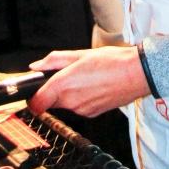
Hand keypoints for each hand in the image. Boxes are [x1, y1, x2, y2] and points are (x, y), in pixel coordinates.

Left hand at [27, 47, 148, 116]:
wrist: (135, 74)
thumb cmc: (111, 61)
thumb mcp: (79, 54)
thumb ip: (54, 60)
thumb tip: (37, 66)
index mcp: (64, 84)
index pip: (36, 103)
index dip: (32, 98)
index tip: (34, 91)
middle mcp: (71, 101)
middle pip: (50, 102)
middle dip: (54, 91)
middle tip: (67, 75)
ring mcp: (82, 110)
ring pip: (65, 104)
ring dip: (69, 94)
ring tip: (85, 78)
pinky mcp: (92, 114)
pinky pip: (78, 107)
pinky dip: (81, 99)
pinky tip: (93, 86)